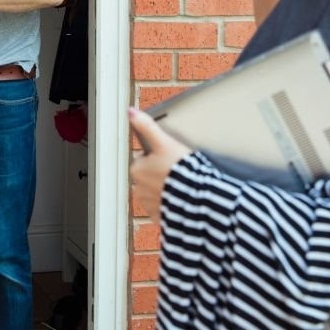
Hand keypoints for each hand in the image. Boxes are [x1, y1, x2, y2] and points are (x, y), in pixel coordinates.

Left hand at [128, 107, 192, 223]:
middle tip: (178, 173)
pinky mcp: (160, 217)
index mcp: (137, 170)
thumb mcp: (164, 142)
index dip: (159, 158)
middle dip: (161, 175)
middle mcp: (138, 189)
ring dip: (165, 191)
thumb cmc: (181, 170)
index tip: (170, 160)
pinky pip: (163, 209)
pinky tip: (182, 200)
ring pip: (156, 193)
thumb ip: (146, 126)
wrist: (198, 199)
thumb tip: (130, 111)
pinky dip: (170, 206)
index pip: (144, 161)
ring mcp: (149, 205)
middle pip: (149, 178)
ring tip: (182, 187)